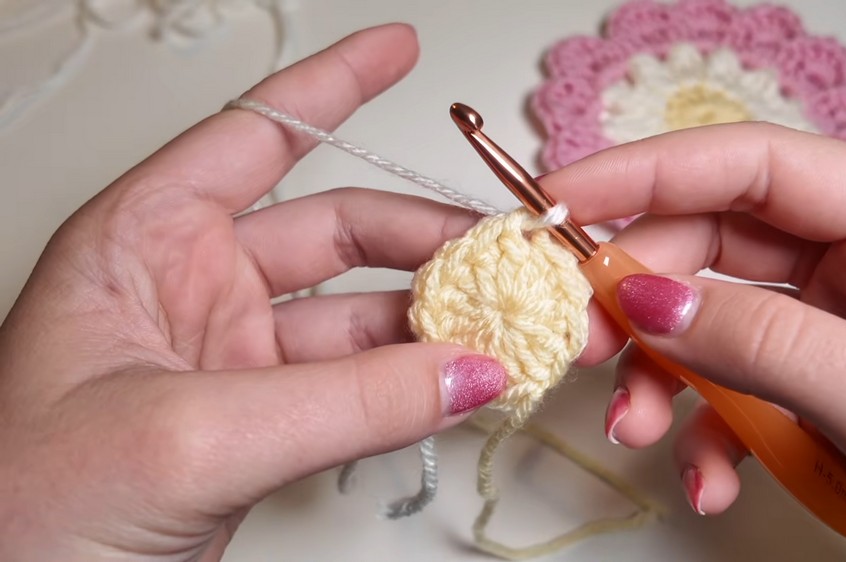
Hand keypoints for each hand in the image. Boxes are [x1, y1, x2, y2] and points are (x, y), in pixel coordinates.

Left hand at [0, 24, 506, 560]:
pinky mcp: (262, 426)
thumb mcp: (185, 436)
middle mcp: (191, 289)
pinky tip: (465, 381)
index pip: (255, 137)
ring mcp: (233, 361)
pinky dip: (417, 386)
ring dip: (438, 322)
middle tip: (507, 252)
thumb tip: (467, 370)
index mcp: (142, 243)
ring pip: (360, 316)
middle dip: (428, 236)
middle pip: (337, 230)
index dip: (333, 87)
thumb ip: (343, 403)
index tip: (399, 51)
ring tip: (510, 326)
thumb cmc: (18, 513)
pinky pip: (359, 386)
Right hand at [543, 123, 845, 561]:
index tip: (564, 202)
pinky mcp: (828, 394)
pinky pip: (740, 390)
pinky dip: (704, 433)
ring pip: (718, 321)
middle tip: (581, 336)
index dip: (654, 172)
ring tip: (637, 428)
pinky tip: (707, 481)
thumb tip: (648, 298)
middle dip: (642, 290)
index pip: (766, 167)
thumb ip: (777, 350)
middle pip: (723, 241)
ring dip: (662, 374)